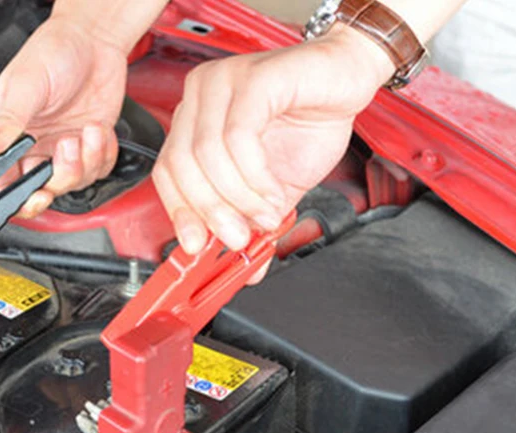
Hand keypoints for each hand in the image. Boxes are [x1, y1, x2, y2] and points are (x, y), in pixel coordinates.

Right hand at [0, 13, 128, 216]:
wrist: (93, 39)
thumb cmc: (53, 51)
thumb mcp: (25, 85)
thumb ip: (6, 121)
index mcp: (7, 136)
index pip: (4, 183)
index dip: (16, 198)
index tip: (34, 193)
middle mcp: (33, 148)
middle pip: (40, 191)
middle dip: (57, 182)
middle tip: (65, 154)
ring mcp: (62, 150)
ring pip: (71, 184)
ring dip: (84, 162)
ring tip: (85, 130)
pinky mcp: (88, 148)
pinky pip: (97, 171)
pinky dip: (102, 154)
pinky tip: (97, 130)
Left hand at [153, 30, 393, 255]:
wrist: (348, 80)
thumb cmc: (308, 122)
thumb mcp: (273, 190)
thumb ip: (252, 225)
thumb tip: (245, 272)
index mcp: (194, 120)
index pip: (167, 172)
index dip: (180, 213)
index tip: (195, 246)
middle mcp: (202, 96)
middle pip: (183, 166)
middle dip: (211, 213)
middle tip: (238, 239)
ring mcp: (224, 82)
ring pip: (209, 155)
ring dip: (240, 198)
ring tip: (266, 216)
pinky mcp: (255, 77)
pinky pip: (240, 137)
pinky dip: (255, 177)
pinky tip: (274, 193)